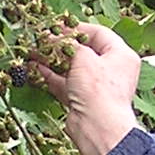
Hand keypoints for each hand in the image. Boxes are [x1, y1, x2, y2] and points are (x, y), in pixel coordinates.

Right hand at [29, 22, 142, 154]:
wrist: (98, 128)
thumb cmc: (99, 90)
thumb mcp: (83, 57)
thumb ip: (68, 44)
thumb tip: (55, 38)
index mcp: (121, 55)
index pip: (99, 33)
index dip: (77, 27)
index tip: (58, 26)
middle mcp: (111, 69)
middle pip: (83, 50)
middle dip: (60, 45)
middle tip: (42, 38)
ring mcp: (96, 86)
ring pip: (71, 68)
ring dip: (52, 60)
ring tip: (33, 52)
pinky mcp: (83, 100)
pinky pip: (65, 83)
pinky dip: (51, 76)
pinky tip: (34, 68)